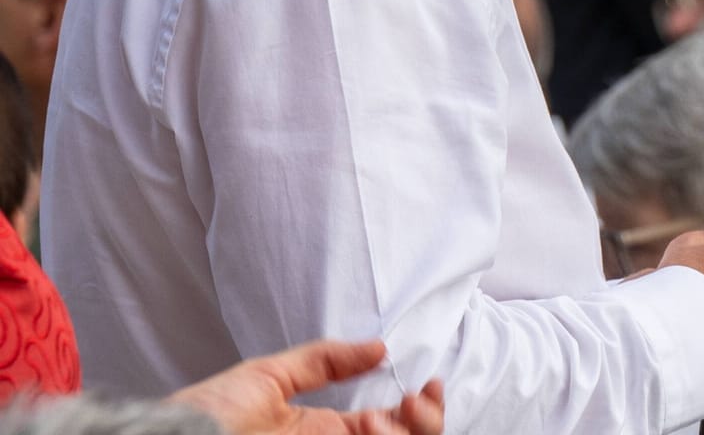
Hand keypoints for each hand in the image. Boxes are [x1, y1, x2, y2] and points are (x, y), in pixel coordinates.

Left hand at [172, 340, 443, 434]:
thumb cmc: (206, 417)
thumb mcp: (268, 375)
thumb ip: (324, 360)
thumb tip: (378, 348)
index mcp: (328, 432)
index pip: (392, 425)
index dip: (420, 409)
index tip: (425, 386)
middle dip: (426, 422)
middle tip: (415, 400)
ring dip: (409, 432)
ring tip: (386, 418)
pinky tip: (371, 431)